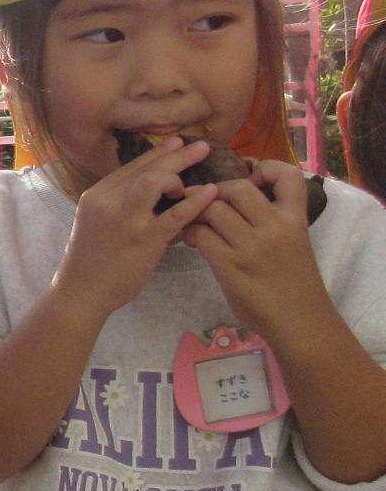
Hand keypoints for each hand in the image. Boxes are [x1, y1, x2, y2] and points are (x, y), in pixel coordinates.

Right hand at [55, 137, 219, 323]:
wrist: (81, 291)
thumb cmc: (91, 260)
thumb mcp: (96, 222)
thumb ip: (118, 204)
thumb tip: (150, 191)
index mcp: (97, 195)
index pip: (130, 166)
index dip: (156, 153)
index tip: (177, 143)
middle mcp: (109, 201)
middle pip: (145, 168)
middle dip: (176, 155)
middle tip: (200, 146)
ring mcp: (126, 220)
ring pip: (155, 181)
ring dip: (179, 174)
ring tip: (200, 177)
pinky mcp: (144, 239)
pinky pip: (175, 214)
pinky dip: (195, 201)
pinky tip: (210, 193)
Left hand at [183, 159, 337, 348]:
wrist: (300, 323)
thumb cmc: (294, 283)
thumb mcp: (293, 243)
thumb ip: (270, 220)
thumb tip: (233, 196)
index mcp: (295, 220)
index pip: (288, 175)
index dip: (266, 167)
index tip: (251, 177)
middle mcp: (275, 227)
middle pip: (236, 187)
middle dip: (215, 190)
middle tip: (206, 202)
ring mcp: (252, 246)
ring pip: (212, 208)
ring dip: (196, 211)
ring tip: (194, 221)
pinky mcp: (230, 265)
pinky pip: (199, 233)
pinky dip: (189, 232)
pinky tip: (193, 241)